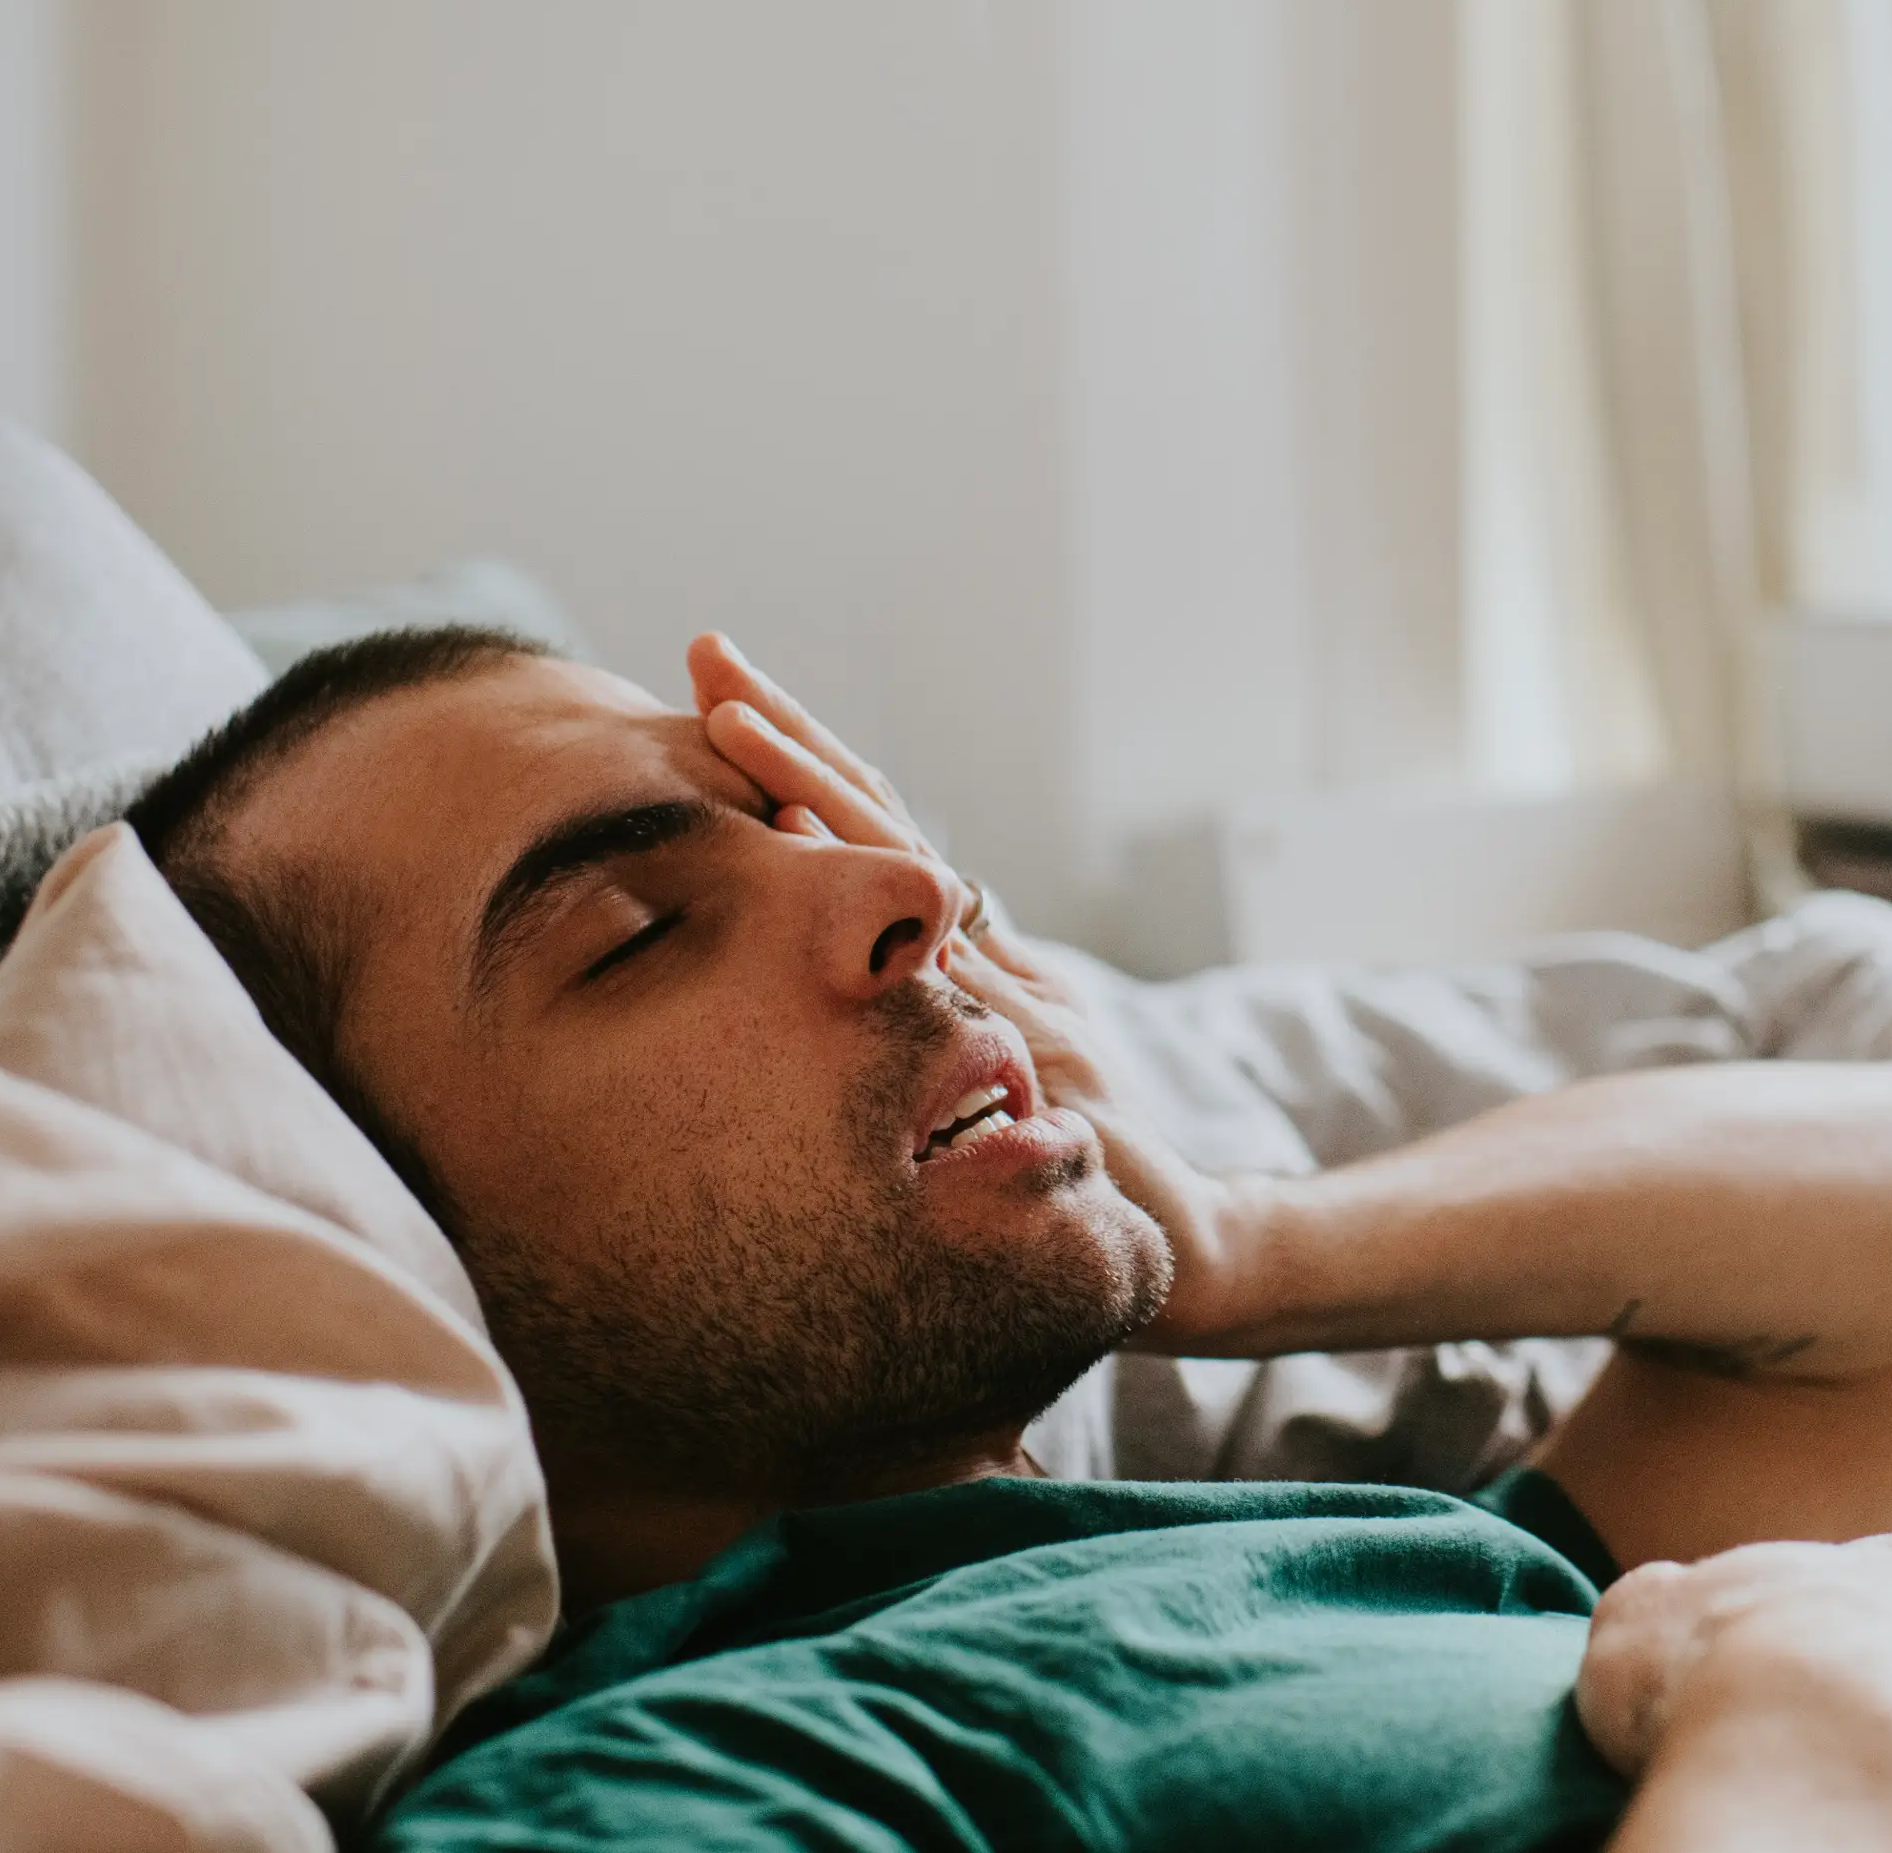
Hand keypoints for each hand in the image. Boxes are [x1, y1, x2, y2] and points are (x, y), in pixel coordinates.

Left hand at [686, 633, 1257, 1345]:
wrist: (1184, 1239)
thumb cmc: (1089, 1168)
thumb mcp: (1002, 1086)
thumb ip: (949, 1030)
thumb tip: (875, 986)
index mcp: (975, 957)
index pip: (881, 837)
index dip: (807, 766)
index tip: (724, 698)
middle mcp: (988, 953)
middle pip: (883, 817)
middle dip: (790, 733)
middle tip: (706, 652)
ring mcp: (1009, 987)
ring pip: (901, 864)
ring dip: (810, 784)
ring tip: (729, 715)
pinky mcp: (1033, 1038)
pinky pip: (938, 955)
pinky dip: (874, 891)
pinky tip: (804, 845)